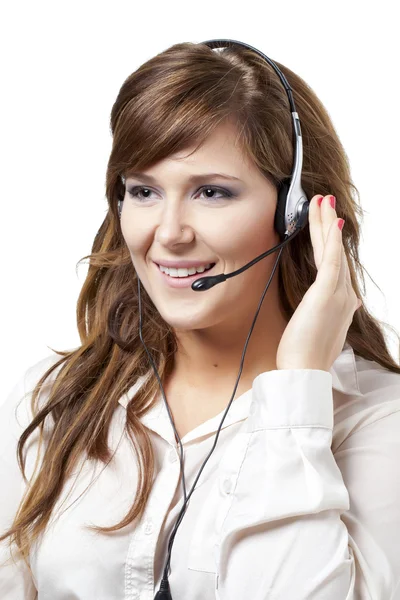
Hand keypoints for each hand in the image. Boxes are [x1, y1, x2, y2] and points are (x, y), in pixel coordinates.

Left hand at [276, 194, 361, 371]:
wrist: (305, 371)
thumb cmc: (307, 355)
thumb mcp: (326, 331)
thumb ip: (337, 314)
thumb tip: (353, 302)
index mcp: (343, 303)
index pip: (336, 265)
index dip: (331, 243)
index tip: (329, 225)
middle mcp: (345, 295)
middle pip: (336, 253)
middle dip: (329, 226)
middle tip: (325, 203)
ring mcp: (338, 294)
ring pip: (333, 251)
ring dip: (328, 224)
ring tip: (323, 202)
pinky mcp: (327, 294)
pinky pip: (331, 261)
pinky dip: (331, 240)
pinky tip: (331, 222)